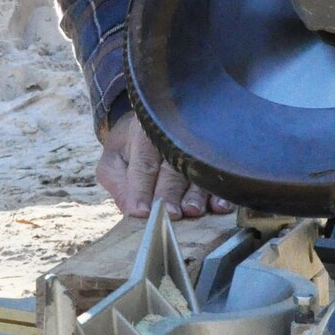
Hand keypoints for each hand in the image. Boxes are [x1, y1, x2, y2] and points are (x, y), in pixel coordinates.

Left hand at [96, 111, 231, 219]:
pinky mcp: (214, 156)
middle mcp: (172, 138)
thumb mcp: (114, 159)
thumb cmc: (132, 146)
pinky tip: (220, 206)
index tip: (142, 212)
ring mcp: (196, 146)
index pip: (144, 164)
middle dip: (171, 193)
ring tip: (193, 210)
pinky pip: (218, 176)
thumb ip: (119, 184)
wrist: (154, 120)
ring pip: (196, 173)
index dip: (142, 189)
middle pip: (172, 170)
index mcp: (144, 135)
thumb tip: (133, 212)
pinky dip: (220, 194)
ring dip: (197, 195)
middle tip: (171, 214)